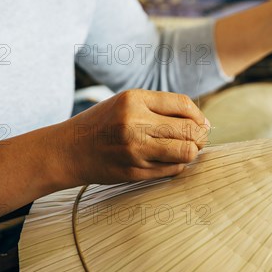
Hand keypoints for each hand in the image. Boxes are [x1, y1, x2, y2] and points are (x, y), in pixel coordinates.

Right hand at [53, 89, 209, 186]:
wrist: (69, 150)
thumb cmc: (103, 123)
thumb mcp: (126, 103)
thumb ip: (160, 107)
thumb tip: (202, 122)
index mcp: (134, 100)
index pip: (184, 105)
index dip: (199, 116)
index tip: (200, 123)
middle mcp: (134, 123)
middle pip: (189, 130)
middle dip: (201, 136)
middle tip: (198, 139)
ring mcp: (135, 150)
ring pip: (186, 152)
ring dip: (193, 152)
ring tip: (187, 150)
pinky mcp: (134, 171)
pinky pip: (173, 169)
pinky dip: (179, 165)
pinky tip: (170, 160)